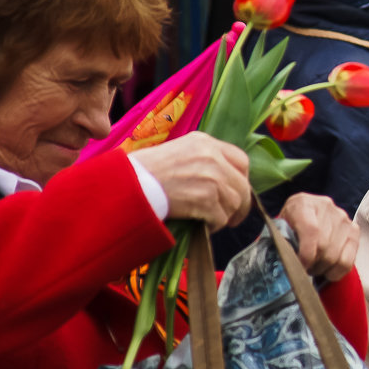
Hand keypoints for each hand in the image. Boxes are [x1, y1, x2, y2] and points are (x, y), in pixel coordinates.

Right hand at [132, 132, 250, 230]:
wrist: (126, 185)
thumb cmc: (143, 171)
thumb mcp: (176, 152)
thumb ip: (202, 159)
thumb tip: (222, 180)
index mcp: (205, 142)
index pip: (241, 160)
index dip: (242, 179)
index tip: (237, 192)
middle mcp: (212, 157)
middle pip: (242, 185)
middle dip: (240, 203)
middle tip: (233, 216)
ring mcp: (211, 178)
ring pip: (234, 203)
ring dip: (224, 215)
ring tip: (209, 220)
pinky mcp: (205, 199)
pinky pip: (220, 218)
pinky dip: (213, 225)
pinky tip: (201, 225)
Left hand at [278, 193, 359, 282]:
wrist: (304, 217)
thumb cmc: (289, 226)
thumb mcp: (279, 230)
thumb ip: (281, 242)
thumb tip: (286, 263)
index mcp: (303, 203)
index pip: (311, 230)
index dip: (306, 253)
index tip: (300, 267)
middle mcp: (326, 206)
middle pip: (324, 245)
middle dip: (312, 264)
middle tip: (303, 268)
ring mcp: (343, 218)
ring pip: (335, 255)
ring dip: (322, 268)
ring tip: (313, 267)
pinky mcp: (354, 230)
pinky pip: (348, 261)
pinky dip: (336, 272)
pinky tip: (326, 270)